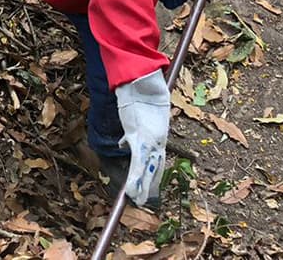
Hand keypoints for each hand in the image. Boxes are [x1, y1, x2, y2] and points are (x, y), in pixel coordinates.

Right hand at [116, 69, 169, 206]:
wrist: (140, 83)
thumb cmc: (139, 93)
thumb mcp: (137, 113)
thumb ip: (134, 128)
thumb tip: (124, 141)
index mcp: (158, 134)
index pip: (156, 158)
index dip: (153, 173)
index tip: (150, 187)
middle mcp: (157, 139)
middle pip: (154, 166)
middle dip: (149, 184)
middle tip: (144, 199)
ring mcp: (149, 140)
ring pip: (148, 169)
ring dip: (142, 186)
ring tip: (138, 199)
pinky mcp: (141, 140)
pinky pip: (139, 163)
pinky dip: (135, 178)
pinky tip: (132, 190)